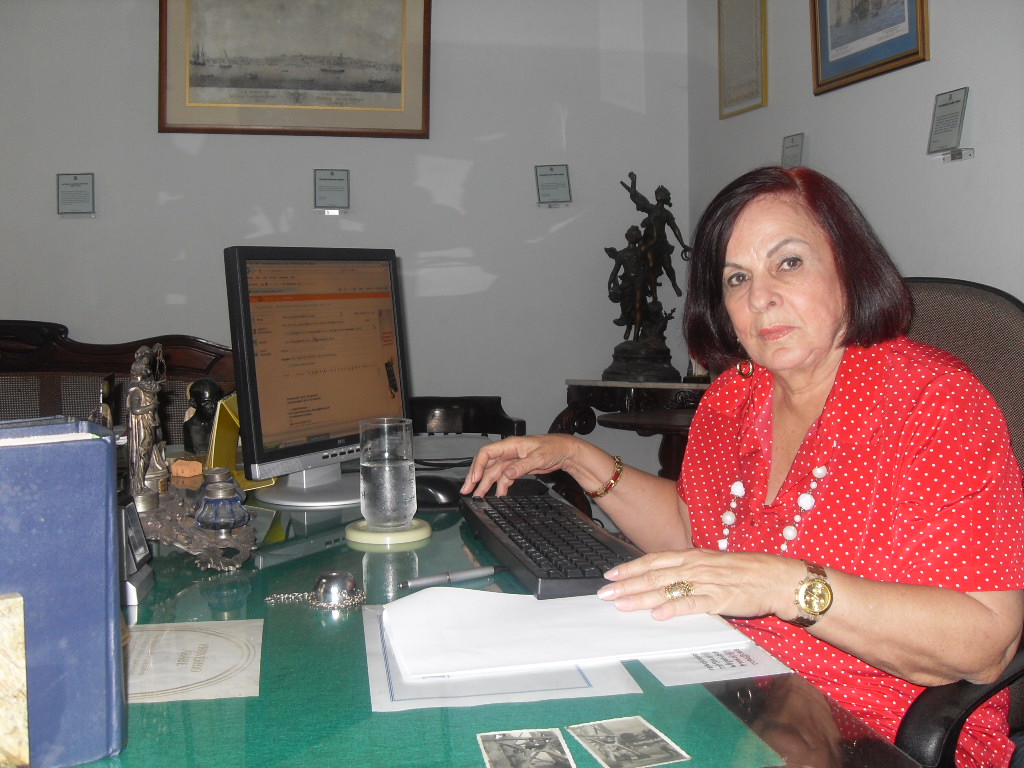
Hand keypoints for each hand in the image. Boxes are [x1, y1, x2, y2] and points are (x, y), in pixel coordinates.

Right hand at [459, 434, 582, 496]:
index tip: (474, 478)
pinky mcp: (517, 468)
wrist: (564, 451)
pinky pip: (504, 478)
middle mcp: (508, 452)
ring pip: (494, 473)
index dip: (478, 465)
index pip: (487, 453)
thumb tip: (508, 473)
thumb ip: (522, 466)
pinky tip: (497, 495)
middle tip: (467, 490)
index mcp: (510, 445)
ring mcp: (512, 461)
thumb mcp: (538, 457)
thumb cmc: (553, 448)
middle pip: (486, 465)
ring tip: (478, 497)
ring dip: (486, 485)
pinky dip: (500, 487)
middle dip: (475, 477)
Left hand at [597, 548, 804, 621]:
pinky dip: (674, 608)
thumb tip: (663, 578)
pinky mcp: (720, 599)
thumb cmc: (744, 571)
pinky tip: (659, 614)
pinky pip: (693, 603)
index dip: (630, 568)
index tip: (610, 575)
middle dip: (626, 585)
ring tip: (621, 604)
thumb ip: (688, 570)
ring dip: (641, 597)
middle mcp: (695, 566)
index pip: (654, 560)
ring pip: (667, 588)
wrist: (776, 577)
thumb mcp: (711, 564)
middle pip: (653, 575)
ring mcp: (706, 582)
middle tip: (604, 593)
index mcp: (692, 556)